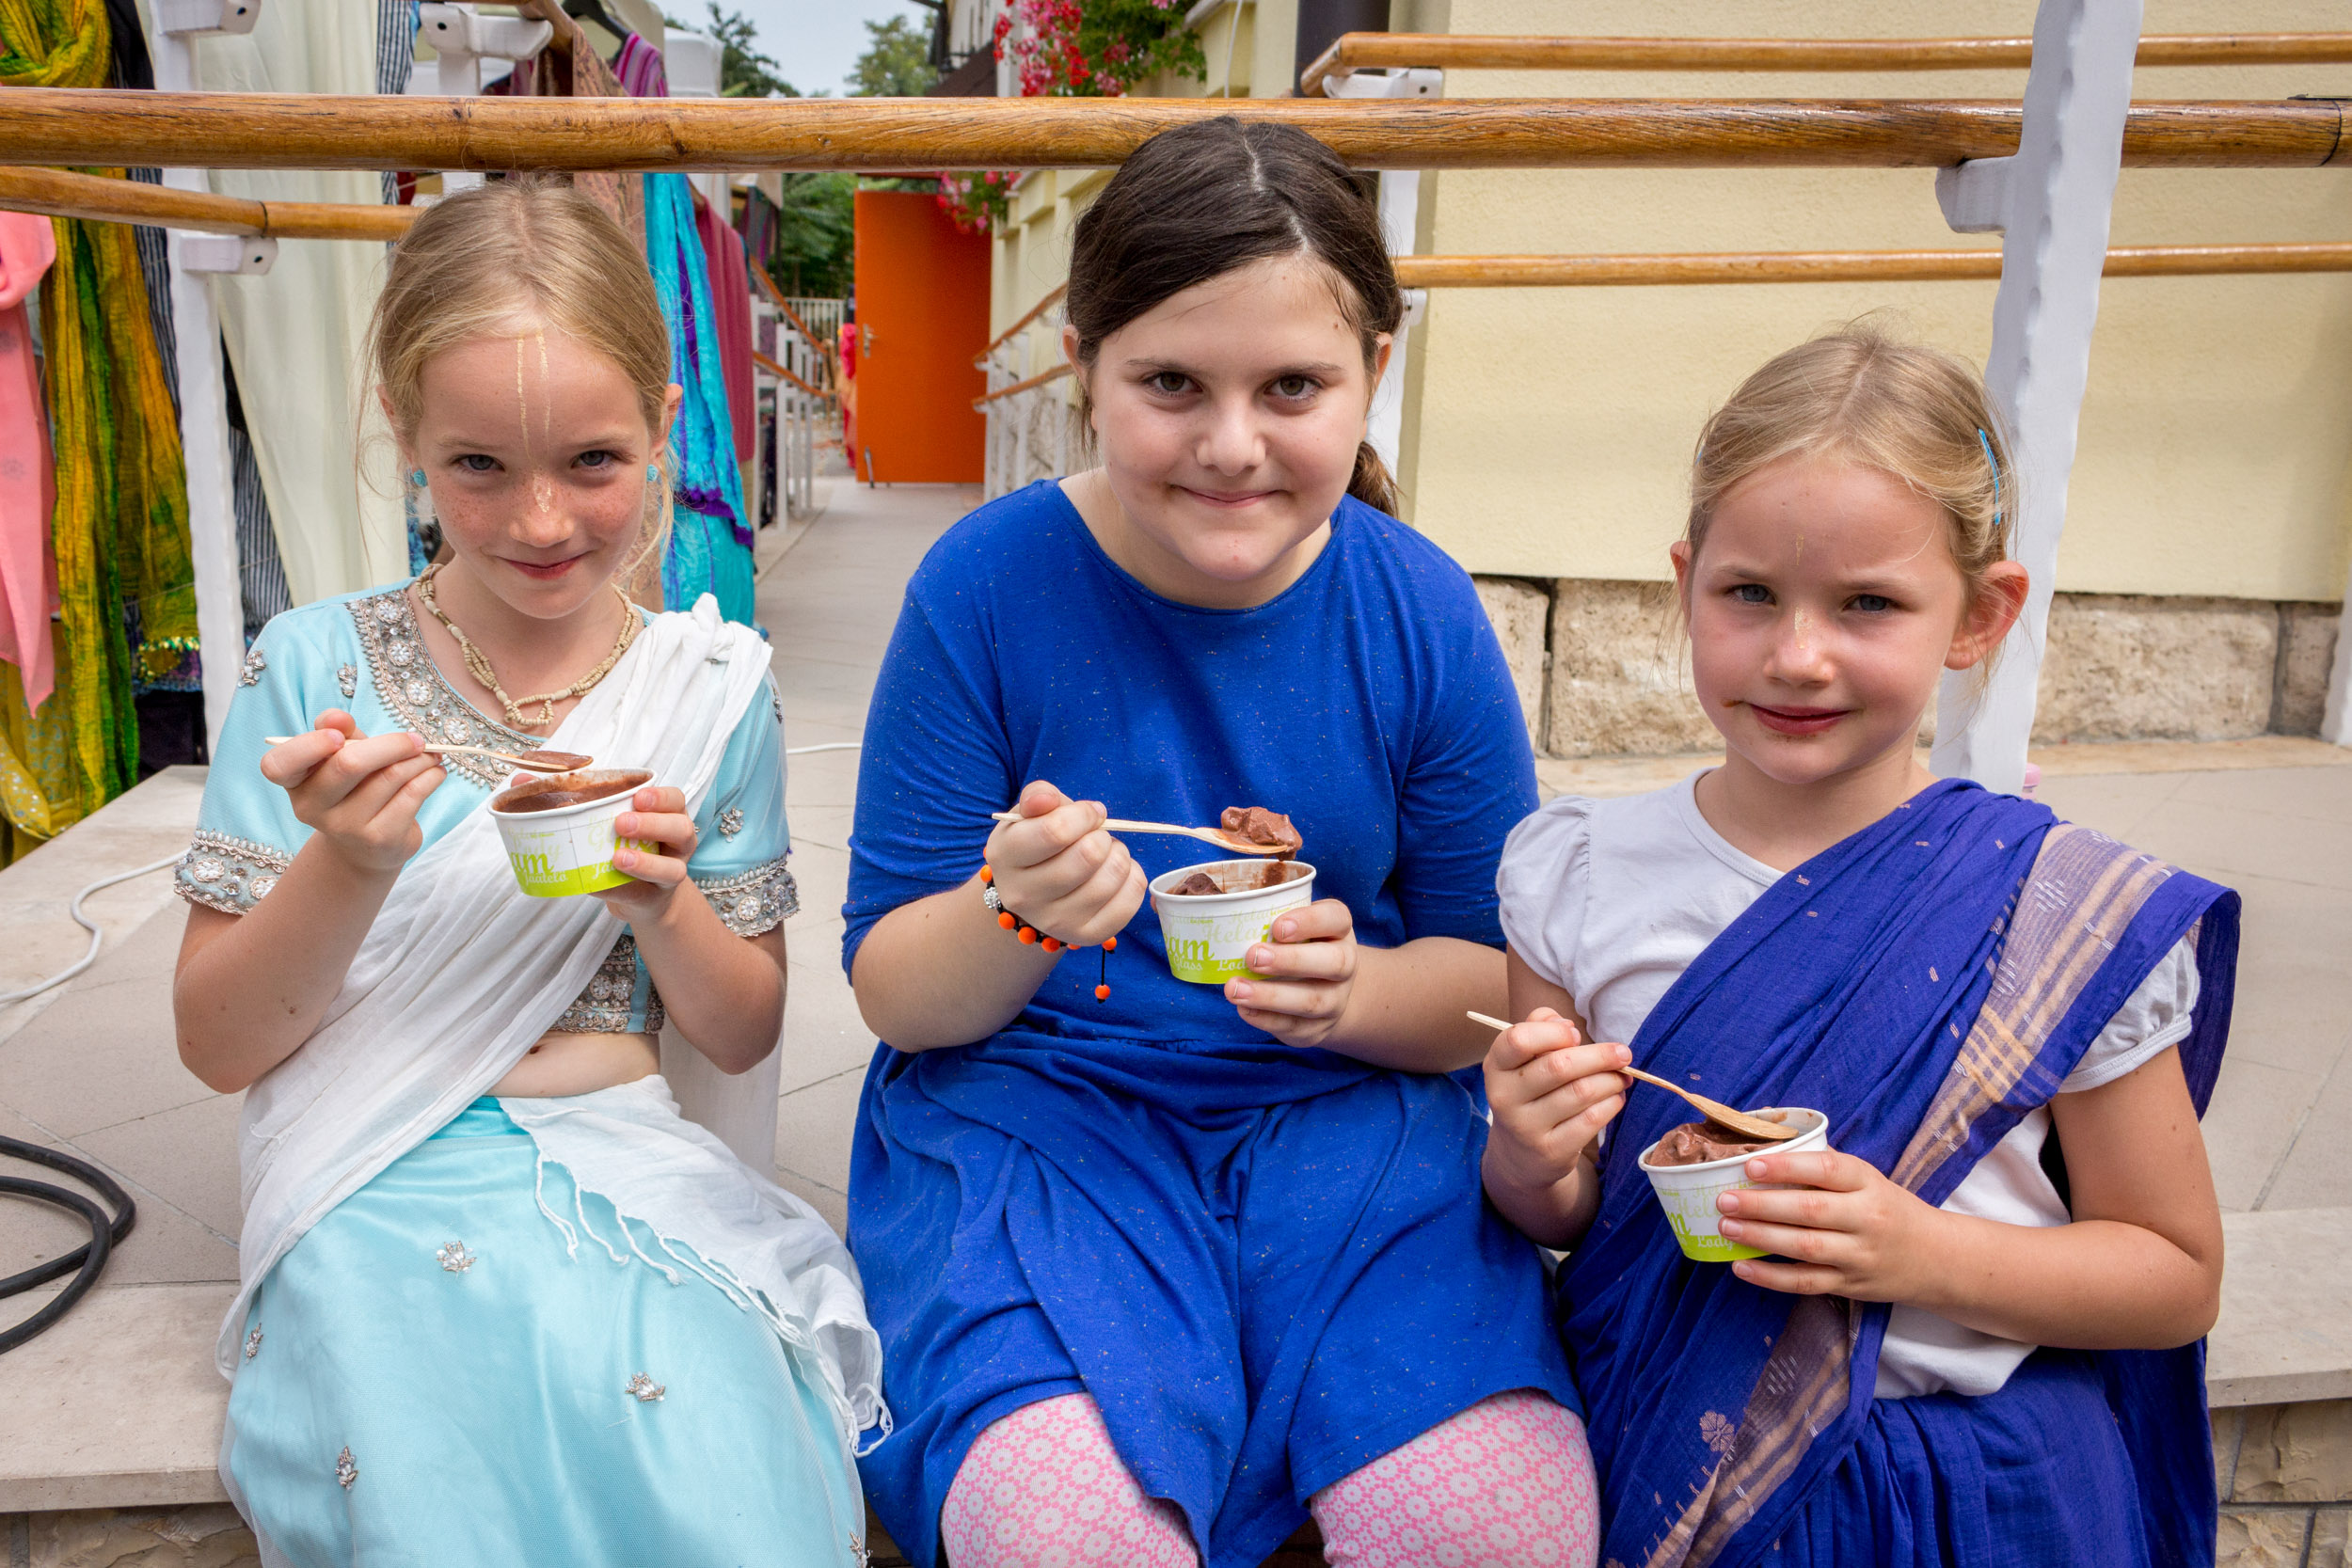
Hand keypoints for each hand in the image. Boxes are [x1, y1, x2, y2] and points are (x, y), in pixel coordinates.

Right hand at [261, 711, 443, 877]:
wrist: (367, 846)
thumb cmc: (354, 787)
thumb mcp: (341, 755)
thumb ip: (338, 730)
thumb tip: (338, 717)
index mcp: (293, 782)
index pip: (277, 765)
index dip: (309, 746)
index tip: (340, 736)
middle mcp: (311, 808)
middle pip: (350, 764)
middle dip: (392, 744)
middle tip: (416, 739)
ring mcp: (344, 828)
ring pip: (390, 777)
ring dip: (419, 760)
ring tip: (429, 755)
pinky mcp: (378, 839)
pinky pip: (412, 796)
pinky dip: (431, 777)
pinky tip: (435, 773)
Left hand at [594, 786, 696, 921]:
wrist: (646, 897)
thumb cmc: (634, 851)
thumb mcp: (629, 830)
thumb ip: (608, 816)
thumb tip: (564, 804)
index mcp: (671, 819)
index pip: (677, 800)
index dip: (661, 797)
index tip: (638, 797)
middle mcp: (679, 845)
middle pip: (682, 830)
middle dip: (653, 824)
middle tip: (622, 824)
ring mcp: (671, 875)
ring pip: (673, 869)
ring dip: (645, 863)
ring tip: (619, 859)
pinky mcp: (655, 900)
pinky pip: (640, 895)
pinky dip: (617, 890)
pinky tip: (597, 885)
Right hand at [984, 779, 1145, 945]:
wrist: (1033, 893)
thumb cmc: (1036, 842)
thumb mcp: (1030, 813)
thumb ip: (1038, 797)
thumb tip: (1047, 800)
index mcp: (1006, 856)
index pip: (1055, 832)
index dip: (1084, 815)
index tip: (1091, 813)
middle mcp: (1023, 895)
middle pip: (1086, 857)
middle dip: (1103, 837)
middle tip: (1099, 836)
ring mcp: (1054, 922)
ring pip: (1108, 881)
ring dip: (1119, 856)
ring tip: (1109, 853)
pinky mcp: (1084, 936)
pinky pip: (1127, 904)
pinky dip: (1133, 880)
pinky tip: (1120, 872)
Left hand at [1223, 900, 1354, 1046]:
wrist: (1327, 994)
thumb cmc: (1300, 947)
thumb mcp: (1298, 928)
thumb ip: (1274, 921)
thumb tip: (1228, 918)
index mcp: (1339, 931)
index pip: (1336, 918)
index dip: (1309, 921)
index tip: (1276, 927)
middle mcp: (1345, 964)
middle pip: (1333, 962)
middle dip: (1290, 960)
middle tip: (1252, 957)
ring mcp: (1335, 999)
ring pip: (1311, 1000)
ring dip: (1269, 996)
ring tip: (1234, 989)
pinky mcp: (1317, 1028)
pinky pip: (1294, 1026)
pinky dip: (1265, 1018)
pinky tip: (1243, 1008)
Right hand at [1481, 1009, 1629, 1194]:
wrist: (1521, 1155)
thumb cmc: (1530, 1092)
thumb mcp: (1524, 1059)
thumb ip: (1539, 1027)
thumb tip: (1566, 1024)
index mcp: (1496, 1067)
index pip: (1518, 1039)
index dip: (1553, 1032)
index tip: (1576, 1034)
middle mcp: (1505, 1097)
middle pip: (1559, 1066)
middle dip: (1600, 1056)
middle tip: (1623, 1054)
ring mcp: (1526, 1127)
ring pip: (1581, 1092)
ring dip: (1611, 1080)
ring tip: (1622, 1077)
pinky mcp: (1551, 1150)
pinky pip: (1591, 1119)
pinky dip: (1612, 1104)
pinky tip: (1615, 1098)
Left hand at [1718, 1149, 1941, 1301]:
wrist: (1936, 1257)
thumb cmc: (1887, 1208)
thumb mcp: (1867, 1179)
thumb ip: (1824, 1165)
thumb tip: (1767, 1141)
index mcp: (1868, 1183)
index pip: (1826, 1171)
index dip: (1787, 1168)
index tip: (1750, 1165)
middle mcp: (1866, 1219)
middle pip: (1809, 1211)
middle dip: (1762, 1205)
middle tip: (1724, 1199)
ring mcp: (1859, 1256)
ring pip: (1805, 1248)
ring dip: (1761, 1238)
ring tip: (1726, 1227)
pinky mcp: (1851, 1286)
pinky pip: (1806, 1283)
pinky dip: (1770, 1278)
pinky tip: (1740, 1267)